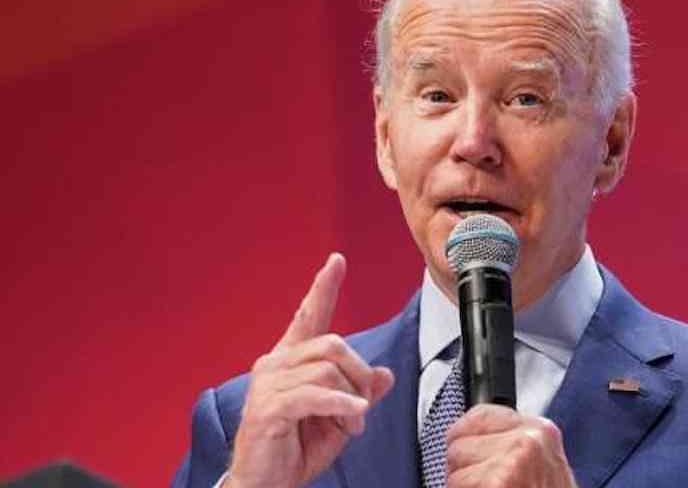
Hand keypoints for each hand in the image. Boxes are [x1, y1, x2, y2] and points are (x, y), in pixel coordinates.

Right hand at [226, 253, 394, 487]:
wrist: (264, 484)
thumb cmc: (294, 450)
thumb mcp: (338, 419)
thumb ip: (359, 393)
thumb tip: (385, 374)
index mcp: (290, 361)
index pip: (309, 316)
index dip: (324, 288)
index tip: (337, 261)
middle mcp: (275, 365)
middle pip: (332, 344)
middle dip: (359, 372)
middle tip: (363, 405)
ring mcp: (268, 385)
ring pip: (327, 369)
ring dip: (351, 398)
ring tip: (352, 423)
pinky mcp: (269, 408)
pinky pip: (314, 394)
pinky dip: (341, 403)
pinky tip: (353, 414)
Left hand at [446, 404, 576, 487]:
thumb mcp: (540, 470)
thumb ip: (512, 449)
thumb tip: (467, 439)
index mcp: (541, 432)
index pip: (479, 415)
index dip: (469, 443)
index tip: (478, 463)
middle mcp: (529, 441)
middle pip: (460, 441)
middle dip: (466, 470)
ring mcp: (513, 461)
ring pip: (454, 468)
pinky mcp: (498, 482)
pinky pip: (456, 486)